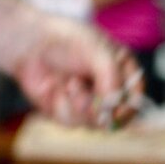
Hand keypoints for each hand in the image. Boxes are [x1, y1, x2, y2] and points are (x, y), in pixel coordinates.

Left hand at [13, 17, 143, 127]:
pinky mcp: (69, 112)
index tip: (116, 108)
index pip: (137, 98)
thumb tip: (112, 106)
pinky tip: (57, 91)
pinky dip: (65, 108)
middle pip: (119, 117)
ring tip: (70, 83)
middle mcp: (109, 89)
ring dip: (81, 104)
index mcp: (123, 71)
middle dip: (102, 109)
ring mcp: (89, 103)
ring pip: (96, 123)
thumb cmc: (65, 40)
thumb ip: (111, 78)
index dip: (129, 107)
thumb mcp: (96, 51)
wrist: (28, 43)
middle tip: (91, 97)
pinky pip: (74, 123)